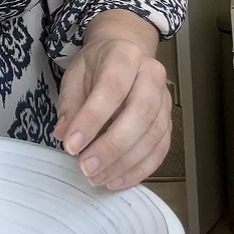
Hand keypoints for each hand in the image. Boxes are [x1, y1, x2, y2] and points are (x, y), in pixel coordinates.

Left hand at [53, 32, 170, 189]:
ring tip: (97, 177)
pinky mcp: (169, 121)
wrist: (124, 54)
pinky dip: (139, 169)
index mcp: (125, 56)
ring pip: (152, 136)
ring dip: (124, 163)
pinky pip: (160, 150)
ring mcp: (164, 99)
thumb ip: (70, 103)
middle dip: (111, 147)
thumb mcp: (76, 74)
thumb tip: (64, 134)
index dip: (91, 120)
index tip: (72, 145)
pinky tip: (117, 180)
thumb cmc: (98, 65)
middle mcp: (151, 75)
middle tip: (87, 167)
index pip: (111, 90)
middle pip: (140, 114)